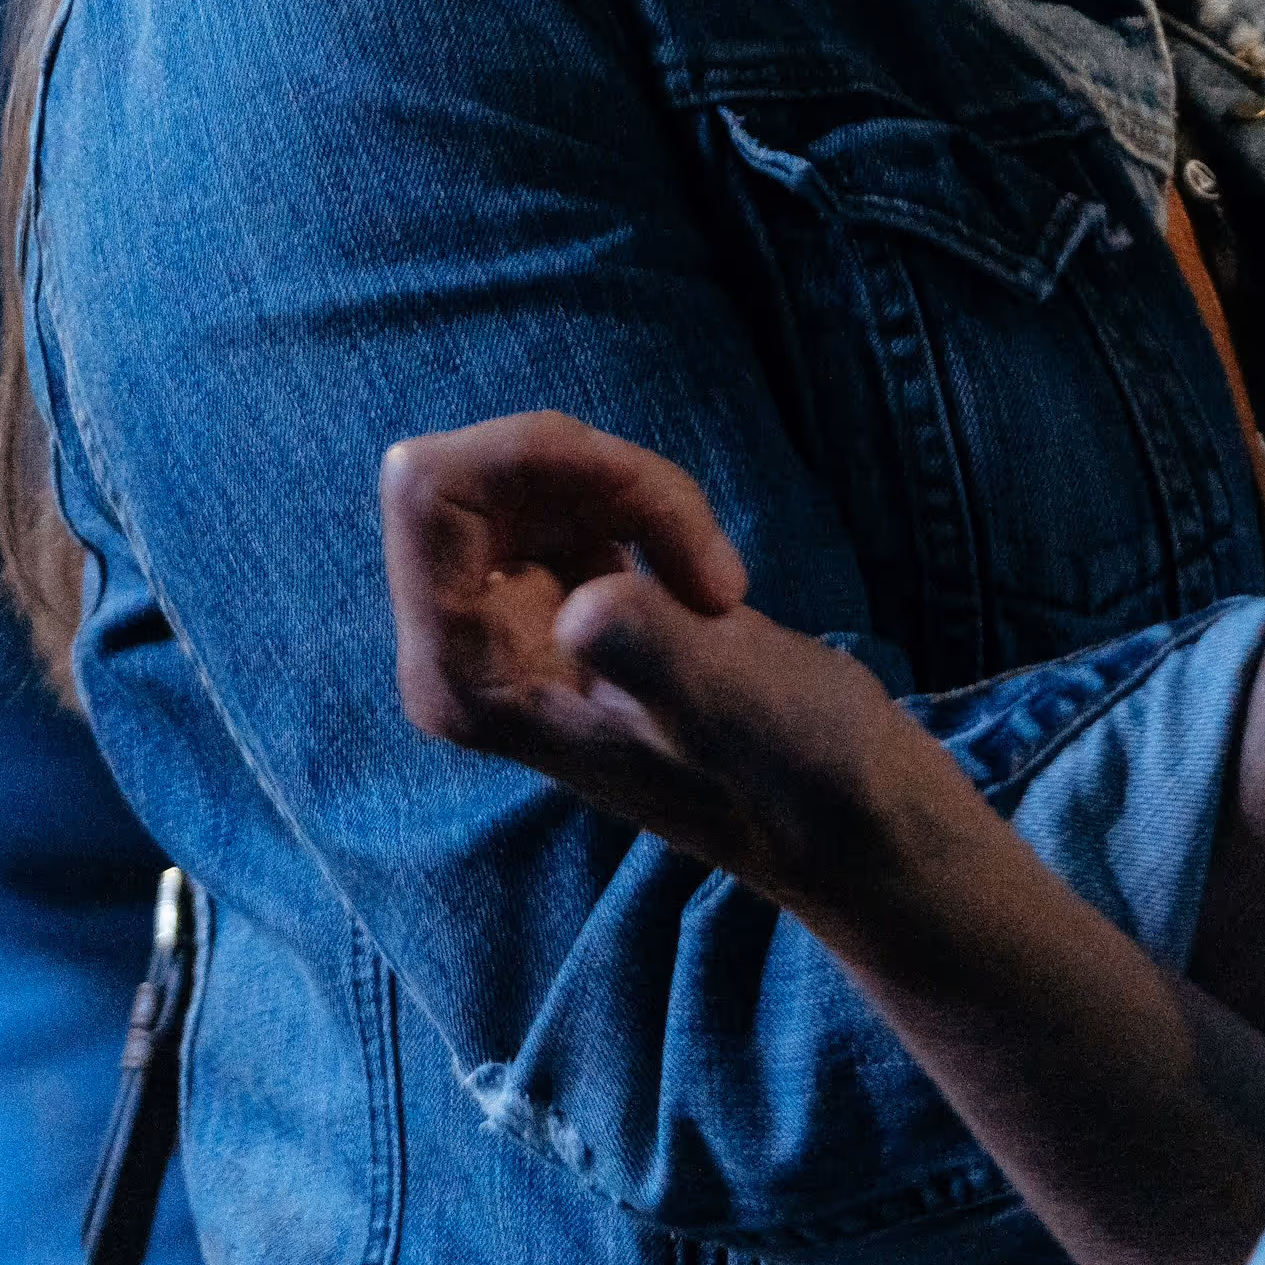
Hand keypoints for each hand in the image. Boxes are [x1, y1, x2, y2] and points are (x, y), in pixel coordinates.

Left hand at [382, 413, 951, 914]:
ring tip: (712, 577)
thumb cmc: (794, 770)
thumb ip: (650, 654)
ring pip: (528, 473)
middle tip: (698, 542)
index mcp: (464, 680)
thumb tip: (580, 609)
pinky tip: (698, 577)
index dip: (540, 456)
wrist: (837, 808)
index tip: (655, 505)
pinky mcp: (551, 604)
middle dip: (595, 471)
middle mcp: (458, 651)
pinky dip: (642, 504)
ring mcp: (500, 627)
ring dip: (634, 490)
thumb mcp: (736, 709)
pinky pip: (564, 496)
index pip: (426, 491)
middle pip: (474, 470)